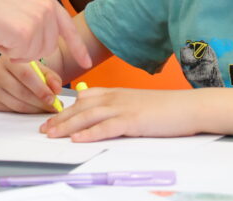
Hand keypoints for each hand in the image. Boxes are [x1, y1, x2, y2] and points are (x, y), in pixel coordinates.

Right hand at [0, 0, 91, 68]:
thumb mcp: (20, 2)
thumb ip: (36, 17)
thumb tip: (45, 43)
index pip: (68, 27)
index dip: (77, 47)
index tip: (87, 62)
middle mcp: (47, 9)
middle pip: (49, 47)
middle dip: (29, 48)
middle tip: (8, 33)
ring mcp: (37, 21)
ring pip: (34, 54)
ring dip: (16, 50)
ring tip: (1, 29)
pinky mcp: (25, 33)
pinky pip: (20, 57)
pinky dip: (6, 51)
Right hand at [0, 56, 62, 113]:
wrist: (10, 71)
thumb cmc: (26, 68)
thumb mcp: (39, 67)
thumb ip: (51, 77)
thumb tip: (56, 89)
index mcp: (8, 59)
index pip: (25, 75)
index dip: (41, 89)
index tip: (53, 99)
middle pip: (21, 92)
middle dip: (41, 102)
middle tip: (54, 107)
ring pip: (18, 105)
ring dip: (36, 109)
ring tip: (47, 108)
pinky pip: (13, 111)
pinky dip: (27, 112)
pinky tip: (35, 109)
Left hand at [40, 87, 198, 141]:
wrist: (189, 107)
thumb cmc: (165, 108)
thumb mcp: (136, 102)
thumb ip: (117, 105)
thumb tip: (99, 111)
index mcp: (116, 92)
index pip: (84, 98)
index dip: (66, 108)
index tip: (51, 117)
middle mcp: (116, 97)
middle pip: (81, 108)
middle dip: (60, 118)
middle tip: (43, 128)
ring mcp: (123, 108)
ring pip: (88, 116)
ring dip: (68, 126)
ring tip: (52, 134)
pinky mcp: (133, 121)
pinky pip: (106, 127)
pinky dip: (90, 133)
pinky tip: (77, 139)